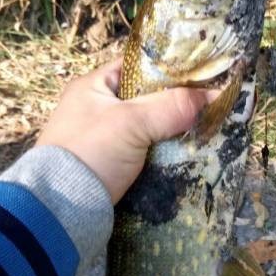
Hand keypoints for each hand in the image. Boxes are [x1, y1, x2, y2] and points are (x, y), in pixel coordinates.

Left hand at [37, 58, 215, 203]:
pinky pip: (145, 151)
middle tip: (208, 105)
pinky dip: (163, 152)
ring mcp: (103, 139)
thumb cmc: (90, 153)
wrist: (60, 209)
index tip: (201, 75)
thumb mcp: (132, 122)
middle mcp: (96, 108)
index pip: (137, 66)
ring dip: (171, 130)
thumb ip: (171, 106)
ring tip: (205, 129)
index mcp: (92, 86)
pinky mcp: (110, 166)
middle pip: (147, 98)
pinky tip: (187, 153)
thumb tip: (215, 95)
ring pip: (148, 127)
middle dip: (176, 103)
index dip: (169, 68)